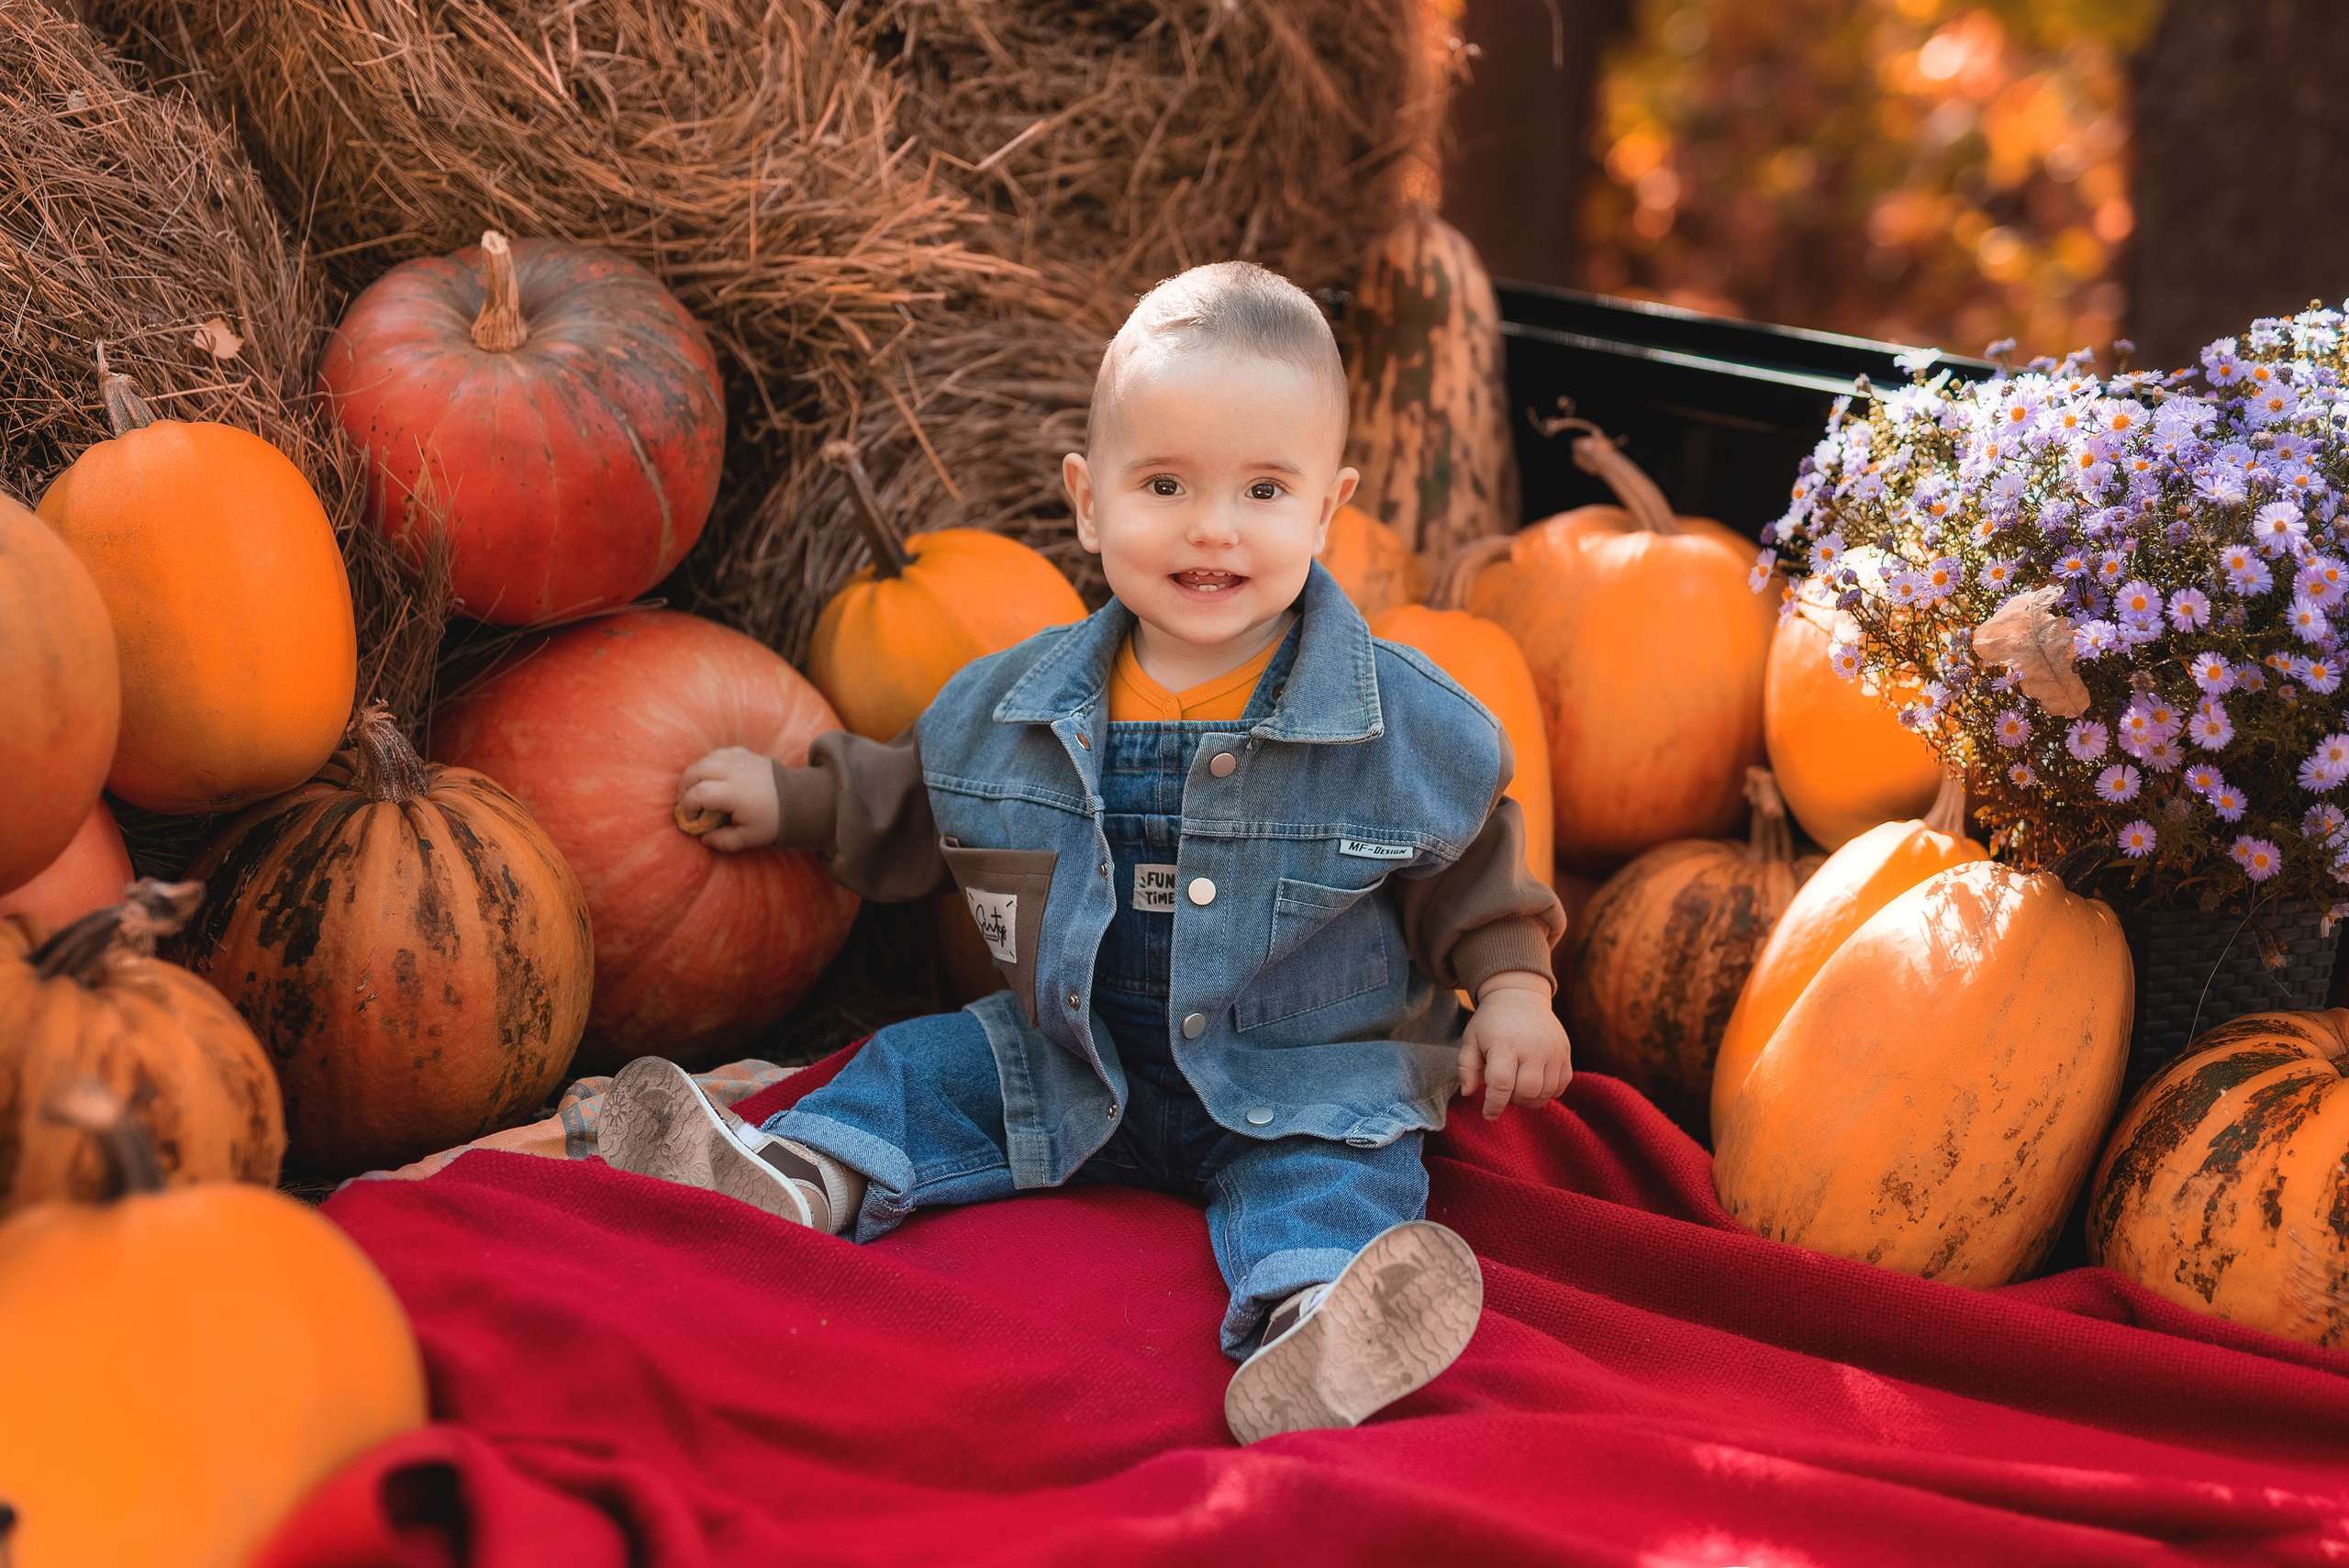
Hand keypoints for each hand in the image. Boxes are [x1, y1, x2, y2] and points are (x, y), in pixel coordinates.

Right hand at [675, 747, 780, 851]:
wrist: (797, 799)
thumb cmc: (772, 820)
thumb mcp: (748, 838)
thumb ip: (723, 841)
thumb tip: (704, 838)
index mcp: (735, 793)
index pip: (698, 793)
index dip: (687, 806)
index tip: (691, 819)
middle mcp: (735, 772)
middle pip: (696, 771)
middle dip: (684, 787)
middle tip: (685, 802)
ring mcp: (739, 759)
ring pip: (705, 758)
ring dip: (693, 773)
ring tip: (693, 789)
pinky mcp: (744, 752)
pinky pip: (718, 753)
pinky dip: (708, 763)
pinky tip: (709, 776)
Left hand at [1457, 971, 1571, 1120]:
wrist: (1520, 996)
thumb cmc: (1491, 1022)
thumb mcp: (1471, 1039)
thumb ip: (1467, 1068)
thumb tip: (1468, 1093)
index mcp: (1505, 1045)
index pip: (1502, 1085)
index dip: (1494, 1105)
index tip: (1488, 1114)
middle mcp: (1533, 1048)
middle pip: (1527, 1092)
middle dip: (1513, 1101)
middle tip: (1504, 1093)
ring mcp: (1553, 1050)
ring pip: (1547, 1092)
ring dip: (1531, 1100)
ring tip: (1518, 1090)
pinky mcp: (1565, 1052)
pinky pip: (1562, 1085)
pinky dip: (1549, 1092)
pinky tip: (1536, 1085)